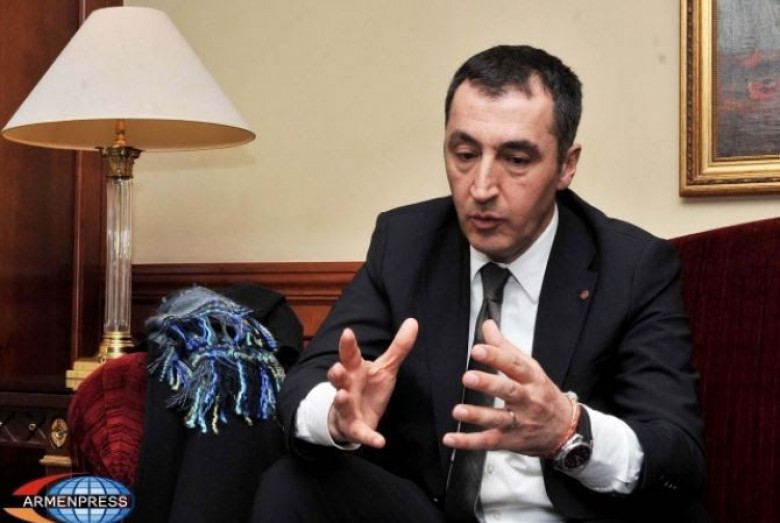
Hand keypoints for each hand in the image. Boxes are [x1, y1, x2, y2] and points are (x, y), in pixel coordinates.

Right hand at [327, 318, 417, 447]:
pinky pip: (360, 433)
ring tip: (342, 396)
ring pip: (341, 404)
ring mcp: (347, 408)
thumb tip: (413, 321)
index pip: (350, 355)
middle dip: (337, 373)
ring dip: (341, 400)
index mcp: (355, 370)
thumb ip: (398, 347)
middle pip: (339, 378)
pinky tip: (380, 442)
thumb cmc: (367, 388)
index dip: (347, 345)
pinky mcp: (354, 428)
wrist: (352, 418)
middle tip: (337, 368)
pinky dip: (369, 437)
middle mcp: (347, 387)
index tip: (348, 333)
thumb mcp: (385, 367)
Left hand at [442, 320, 572, 455]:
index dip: (496, 356)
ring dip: (478, 415)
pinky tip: (451, 438)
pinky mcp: (510, 441)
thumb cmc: (543, 394)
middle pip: (508, 391)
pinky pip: (488, 442)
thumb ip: (505, 348)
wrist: (566, 429)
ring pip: (499, 419)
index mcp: (531, 379)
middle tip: (468, 377)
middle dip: (488, 384)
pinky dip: (469, 442)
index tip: (478, 349)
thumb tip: (488, 325)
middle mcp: (527, 400)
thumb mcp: (530, 368)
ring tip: (458, 410)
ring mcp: (519, 422)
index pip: (514, 365)